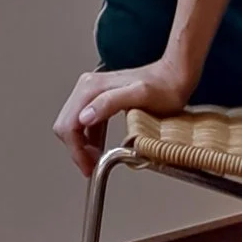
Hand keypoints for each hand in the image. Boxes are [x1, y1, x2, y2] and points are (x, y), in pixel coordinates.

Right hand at [53, 52, 194, 175]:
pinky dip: (88, 138)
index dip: (76, 149)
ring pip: (73, 124)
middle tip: (90, 166)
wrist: (174, 75)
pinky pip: (85, 122)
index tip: (88, 165)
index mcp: (92, 88)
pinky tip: (98, 148)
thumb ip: (109, 103)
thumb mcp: (139, 96)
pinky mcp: (100, 98)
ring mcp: (93, 92)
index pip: (69, 124)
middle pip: (67, 124)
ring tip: (94, 161)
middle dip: (75, 149)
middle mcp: (88, 87)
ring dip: (80, 145)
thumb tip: (85, 118)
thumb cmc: (163, 87)